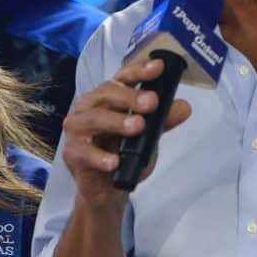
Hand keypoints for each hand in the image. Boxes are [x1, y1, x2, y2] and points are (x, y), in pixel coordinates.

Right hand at [62, 58, 191, 211]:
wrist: (107, 189)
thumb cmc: (124, 154)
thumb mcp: (148, 136)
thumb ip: (163, 121)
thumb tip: (184, 107)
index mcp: (109, 97)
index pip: (122, 77)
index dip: (139, 70)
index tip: (158, 67)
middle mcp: (90, 107)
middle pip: (107, 93)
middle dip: (130, 96)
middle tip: (152, 102)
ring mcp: (78, 129)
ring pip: (94, 119)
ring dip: (117, 122)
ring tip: (138, 127)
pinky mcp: (72, 153)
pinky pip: (83, 152)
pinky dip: (99, 156)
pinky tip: (115, 162)